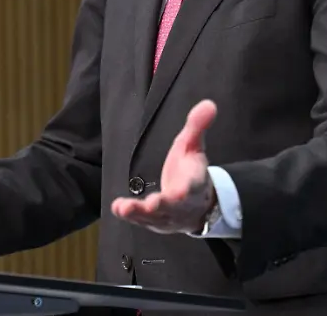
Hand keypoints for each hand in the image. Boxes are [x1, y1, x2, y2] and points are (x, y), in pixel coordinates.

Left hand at [110, 99, 216, 234]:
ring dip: (139, 213)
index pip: (193, 186)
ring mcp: (167, 216)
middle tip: (152, 204)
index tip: (180, 191)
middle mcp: (182, 204)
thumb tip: (209, 103)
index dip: (187, 189)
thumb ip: (197, 127)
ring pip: (154, 217)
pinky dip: (130, 216)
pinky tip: (117, 208)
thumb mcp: (194, 146)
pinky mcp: (154, 222)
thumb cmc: (191, 172)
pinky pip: (142, 220)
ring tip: (124, 208)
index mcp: (195, 183)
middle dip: (162, 205)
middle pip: (172, 206)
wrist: (198, 205)